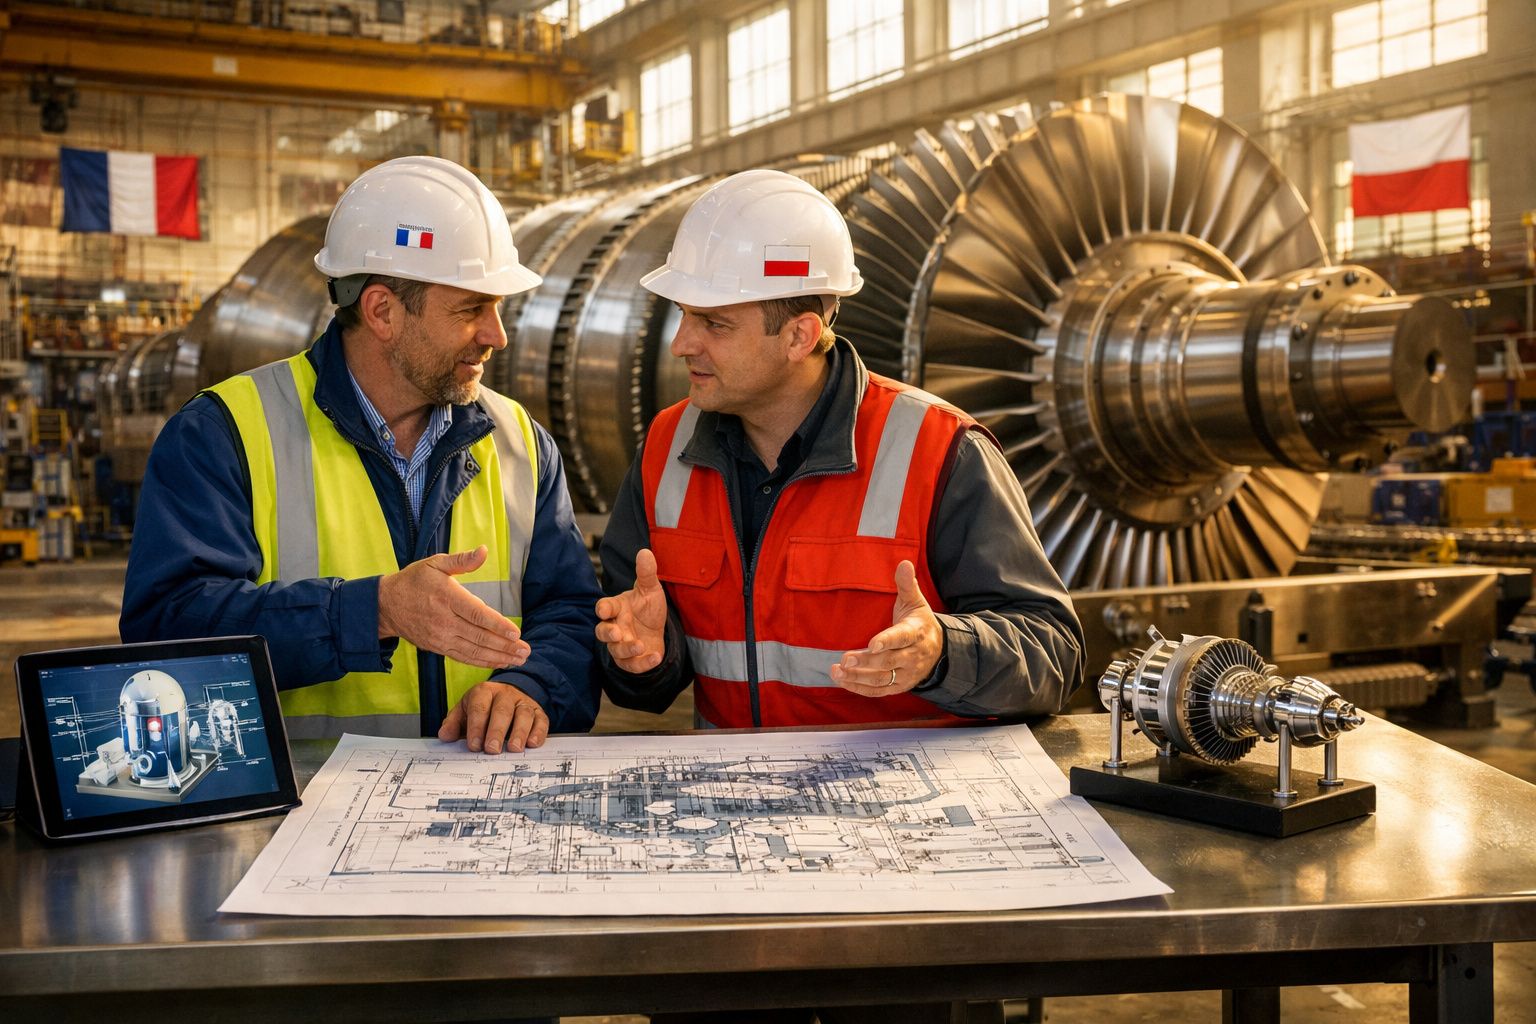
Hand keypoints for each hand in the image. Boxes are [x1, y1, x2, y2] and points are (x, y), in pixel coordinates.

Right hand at [378, 545, 529, 668]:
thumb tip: (484, 551)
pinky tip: (499, 661)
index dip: (497, 625)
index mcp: (446, 597)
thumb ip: (462, 560)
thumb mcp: (435, 563)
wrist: (386, 605)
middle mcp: (444, 621)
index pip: (476, 614)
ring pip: (473, 651)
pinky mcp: (438, 647)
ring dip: (498, 657)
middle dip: (505, 645)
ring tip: (519, 659)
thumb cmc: (414, 581)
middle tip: (526, 650)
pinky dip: (483, 662)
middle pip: (479, 637)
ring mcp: (440, 637)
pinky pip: (463, 657)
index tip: (516, 633)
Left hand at [439, 681, 548, 752]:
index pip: (479, 708)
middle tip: (492, 749)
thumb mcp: (464, 712)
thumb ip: (454, 723)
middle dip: (497, 731)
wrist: (505, 696)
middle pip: (502, 710)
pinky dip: (538, 732)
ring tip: (514, 748)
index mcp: (484, 692)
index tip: (474, 745)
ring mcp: (523, 702)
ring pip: (524, 714)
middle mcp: (505, 694)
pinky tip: (532, 744)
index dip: (476, 726)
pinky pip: (541, 720)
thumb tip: (445, 736)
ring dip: (519, 732)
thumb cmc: (482, 708)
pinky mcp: (538, 711)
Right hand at [594, 548, 668, 671]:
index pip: (604, 607)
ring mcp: (621, 645)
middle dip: (607, 633)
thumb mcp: (651, 589)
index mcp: (617, 608)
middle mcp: (615, 627)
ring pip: (616, 650)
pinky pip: (632, 665)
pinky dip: (643, 663)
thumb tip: (645, 551)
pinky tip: (656, 657)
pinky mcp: (631, 661)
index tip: (605, 610)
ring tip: (640, 645)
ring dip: (626, 649)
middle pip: (602, 632)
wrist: (658, 631)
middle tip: (617, 633)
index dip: (603, 609)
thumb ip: (646, 573)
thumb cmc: (648, 608)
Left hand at [830, 560, 943, 696]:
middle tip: (845, 659)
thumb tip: (904, 563)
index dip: (887, 641)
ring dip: (858, 678)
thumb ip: (906, 584)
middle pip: (889, 661)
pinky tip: (842, 681)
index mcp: (916, 633)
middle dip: (866, 662)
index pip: (902, 638)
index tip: (872, 644)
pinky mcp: (898, 686)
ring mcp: (906, 674)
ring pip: (882, 679)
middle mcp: (913, 656)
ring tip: (837, 671)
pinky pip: (878, 690)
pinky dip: (859, 688)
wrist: (938, 650)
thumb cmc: (919, 623)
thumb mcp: (915, 602)